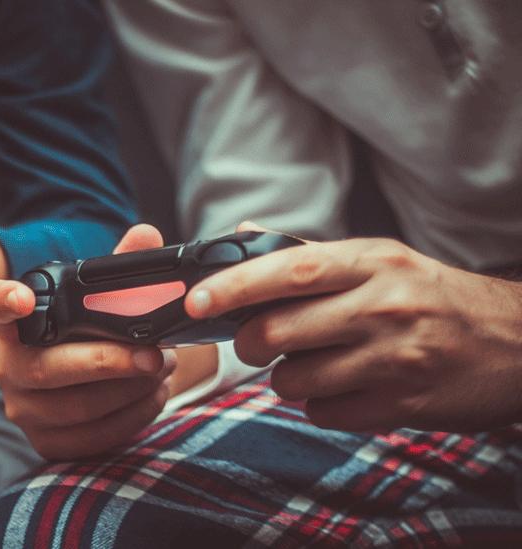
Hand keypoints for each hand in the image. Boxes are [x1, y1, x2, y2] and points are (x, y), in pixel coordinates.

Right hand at [0, 224, 177, 459]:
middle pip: (49, 368)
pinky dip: (131, 418)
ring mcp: (23, 408)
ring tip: (163, 369)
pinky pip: (91, 438)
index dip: (4, 301)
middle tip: (154, 354)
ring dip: (131, 391)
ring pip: (76, 408)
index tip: (24, 298)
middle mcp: (7, 367)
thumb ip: (118, 265)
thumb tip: (146, 234)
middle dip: (108, 363)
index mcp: (13, 323)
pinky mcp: (45, 442)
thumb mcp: (95, 299)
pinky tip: (153, 396)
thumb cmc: (85, 332)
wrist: (84, 382)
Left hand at [186, 222, 521, 431]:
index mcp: (372, 262)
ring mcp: (394, 358)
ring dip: (287, 379)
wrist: (518, 343)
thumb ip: (308, 253)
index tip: (195, 301)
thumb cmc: (433, 297)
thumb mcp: (381, 261)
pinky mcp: (403, 404)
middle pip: (275, 332)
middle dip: (249, 345)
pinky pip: (324, 414)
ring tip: (316, 364)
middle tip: (257, 343)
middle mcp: (382, 306)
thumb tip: (241, 234)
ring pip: (293, 381)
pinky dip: (320, 406)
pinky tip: (345, 387)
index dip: (232, 286)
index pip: (287, 270)